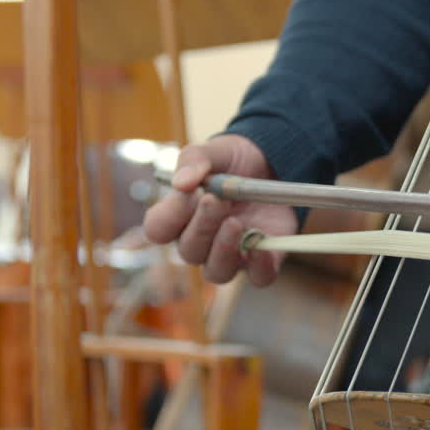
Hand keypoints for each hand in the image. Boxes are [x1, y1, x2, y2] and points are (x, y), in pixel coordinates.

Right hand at [142, 135, 297, 285]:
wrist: (271, 162)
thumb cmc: (232, 161)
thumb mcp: (213, 151)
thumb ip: (193, 161)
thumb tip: (181, 183)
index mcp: (180, 217)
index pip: (158, 230)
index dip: (170, 216)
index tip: (190, 193)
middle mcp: (202, 241)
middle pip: (189, 251)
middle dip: (202, 225)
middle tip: (218, 200)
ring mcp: (232, 254)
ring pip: (217, 272)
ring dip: (223, 250)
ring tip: (235, 223)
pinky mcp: (264, 258)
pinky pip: (259, 277)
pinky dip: (260, 267)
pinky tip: (262, 247)